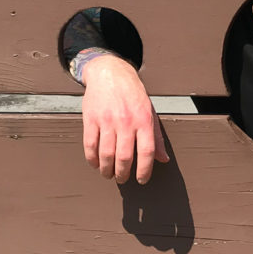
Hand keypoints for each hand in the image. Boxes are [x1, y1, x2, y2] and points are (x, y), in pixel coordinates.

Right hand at [81, 55, 167, 184]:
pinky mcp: (90, 119)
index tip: (142, 180)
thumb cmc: (133, 95)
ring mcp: (107, 120)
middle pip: (124, 157)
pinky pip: (90, 145)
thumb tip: (163, 159)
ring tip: (109, 174)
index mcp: (144, 120)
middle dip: (123, 174)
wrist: (110, 73)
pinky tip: (96, 164)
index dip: (145, 170)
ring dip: (107, 169)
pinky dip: (92, 159)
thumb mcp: (150, 112)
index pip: (146, 152)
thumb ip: (156, 137)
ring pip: (106, 154)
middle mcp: (126, 121)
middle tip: (122, 179)